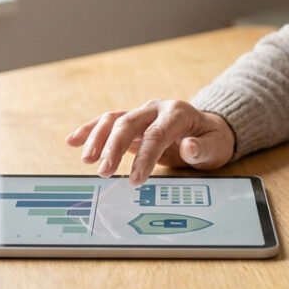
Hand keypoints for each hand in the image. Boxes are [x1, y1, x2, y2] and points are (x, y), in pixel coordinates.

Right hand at [65, 100, 235, 185]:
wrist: (208, 129)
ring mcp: (142, 114)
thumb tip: (188, 146)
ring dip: (98, 139)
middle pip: (128, 124)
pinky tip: (72, 140)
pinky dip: (90, 130)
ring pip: (114, 120)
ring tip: (87, 161)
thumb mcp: (216, 147)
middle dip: (114, 148)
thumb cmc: (211, 140)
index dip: (144, 157)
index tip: (136, 180)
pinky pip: (107, 122)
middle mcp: (156, 109)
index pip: (156, 134)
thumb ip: (202, 149)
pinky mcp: (132, 123)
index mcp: (177, 113)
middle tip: (104, 173)